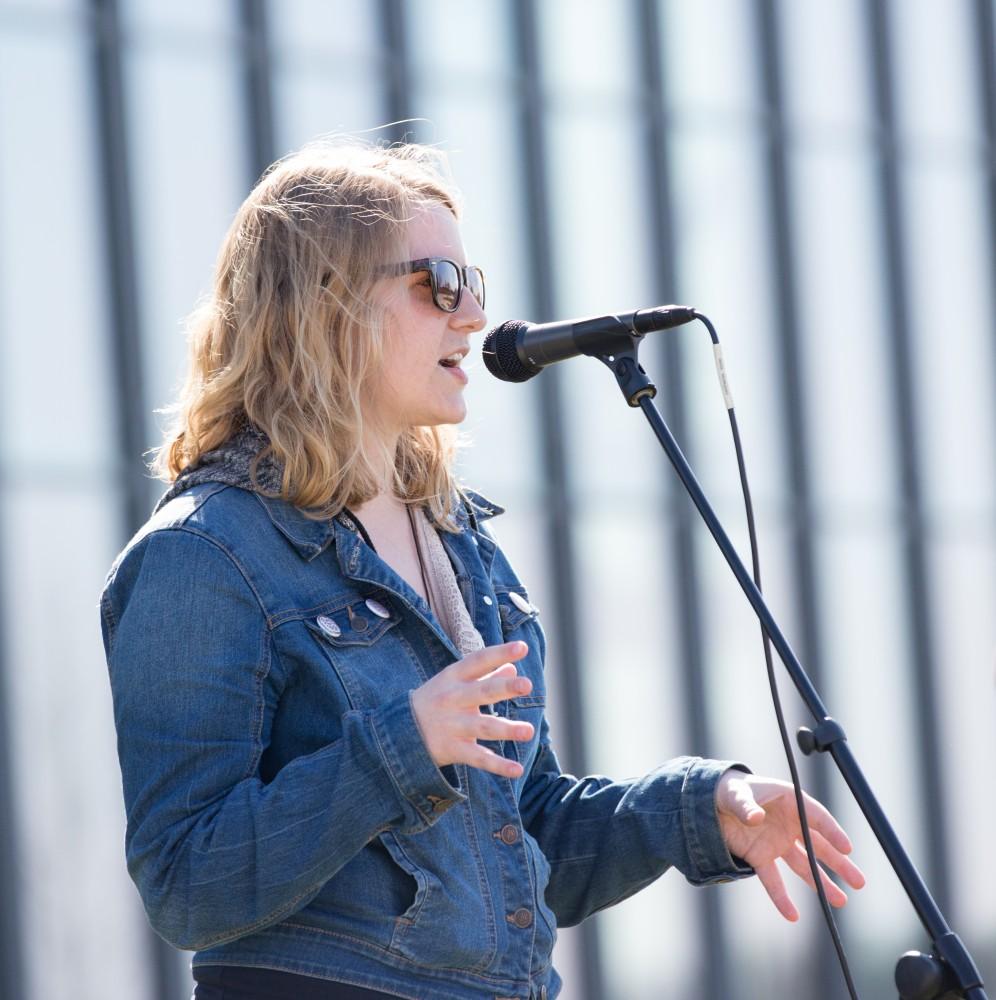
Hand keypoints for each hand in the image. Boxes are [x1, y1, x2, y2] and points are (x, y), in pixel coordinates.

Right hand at [411, 641, 533, 778]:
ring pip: (483, 727)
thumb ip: (485, 674)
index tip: (523, 647)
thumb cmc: (436, 699)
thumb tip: (513, 667)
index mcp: (454, 677)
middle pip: (482, 692)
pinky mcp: (453, 749)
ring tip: (530, 731)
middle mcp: (453, 699)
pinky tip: (517, 769)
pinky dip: (498, 765)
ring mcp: (453, 725)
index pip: (479, 660)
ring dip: (506, 729)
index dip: (500, 653)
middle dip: (504, 688)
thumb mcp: (454, 681)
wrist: (398, 730)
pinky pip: (478, 758)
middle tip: (528, 684)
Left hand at [716, 770, 865, 920]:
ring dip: (820, 882)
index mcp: (788, 801)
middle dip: (839, 863)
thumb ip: (745, 805)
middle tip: (859, 882)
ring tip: (841, 901)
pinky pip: (773, 879)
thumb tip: (756, 818)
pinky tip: (792, 915)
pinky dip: (781, 897)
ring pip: (803, 865)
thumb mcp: (735, 794)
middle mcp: (788, 823)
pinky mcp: (760, 856)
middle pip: (818, 845)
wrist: (709, 800)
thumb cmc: (729, 789)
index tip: (847, 847)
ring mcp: (776, 842)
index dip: (832, 831)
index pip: (816, 817)